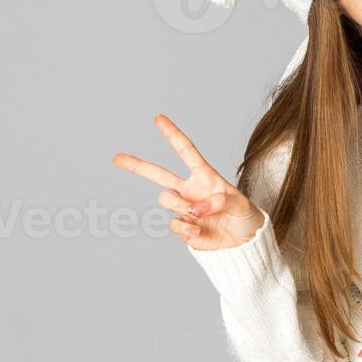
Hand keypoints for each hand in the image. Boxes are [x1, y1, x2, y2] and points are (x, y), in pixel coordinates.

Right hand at [112, 113, 264, 250]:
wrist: (243, 242)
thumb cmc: (244, 216)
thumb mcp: (241, 204)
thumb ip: (221, 201)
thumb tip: (194, 208)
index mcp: (205, 176)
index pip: (186, 151)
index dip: (172, 134)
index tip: (158, 118)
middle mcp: (190, 189)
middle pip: (158, 174)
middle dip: (137, 166)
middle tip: (116, 157)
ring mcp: (184, 208)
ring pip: (165, 199)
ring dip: (179, 205)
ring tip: (198, 215)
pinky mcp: (182, 228)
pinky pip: (173, 224)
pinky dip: (185, 229)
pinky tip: (200, 231)